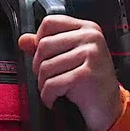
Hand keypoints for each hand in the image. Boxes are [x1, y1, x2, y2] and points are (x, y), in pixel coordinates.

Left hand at [18, 15, 121, 130]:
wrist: (106, 107)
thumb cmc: (86, 81)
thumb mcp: (67, 57)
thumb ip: (45, 45)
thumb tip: (23, 40)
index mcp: (86, 28)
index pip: (49, 23)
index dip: (38, 41)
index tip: (43, 56)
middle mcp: (91, 37)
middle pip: (44, 45)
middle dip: (38, 67)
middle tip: (46, 78)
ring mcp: (92, 54)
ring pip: (46, 66)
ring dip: (43, 84)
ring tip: (52, 90)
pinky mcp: (88, 74)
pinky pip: (53, 83)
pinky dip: (48, 96)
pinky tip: (54, 99)